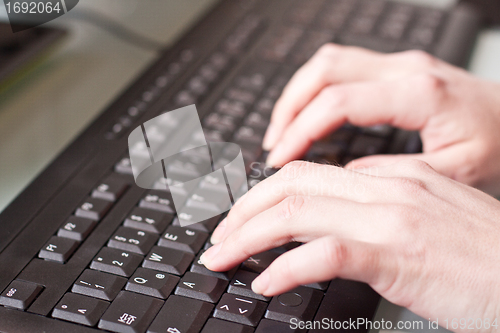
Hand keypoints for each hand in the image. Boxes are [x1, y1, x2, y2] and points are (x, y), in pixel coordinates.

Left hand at [201, 160, 499, 331]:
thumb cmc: (485, 254)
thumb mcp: (430, 212)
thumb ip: (386, 198)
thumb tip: (340, 203)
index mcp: (392, 175)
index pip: (310, 173)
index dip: (266, 194)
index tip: (244, 217)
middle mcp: (385, 187)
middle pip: (291, 184)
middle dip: (243, 209)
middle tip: (219, 237)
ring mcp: (389, 217)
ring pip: (295, 212)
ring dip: (248, 235)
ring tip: (222, 257)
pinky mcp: (396, 254)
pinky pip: (324, 253)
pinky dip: (286, 268)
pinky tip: (265, 283)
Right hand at [262, 44, 499, 194]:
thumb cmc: (499, 142)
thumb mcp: (454, 170)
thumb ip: (396, 172)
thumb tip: (346, 177)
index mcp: (419, 93)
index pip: (338, 101)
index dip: (301, 130)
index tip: (281, 158)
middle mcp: (405, 69)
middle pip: (324, 70)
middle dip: (288, 107)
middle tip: (273, 144)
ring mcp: (399, 64)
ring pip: (328, 62)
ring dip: (297, 95)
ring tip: (282, 131)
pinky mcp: (397, 69)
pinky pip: (341, 68)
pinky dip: (314, 91)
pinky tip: (309, 115)